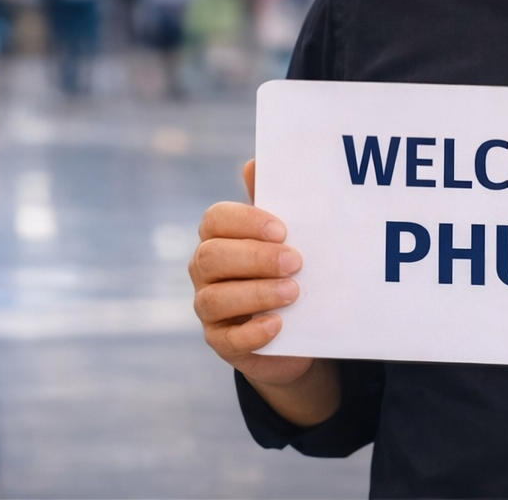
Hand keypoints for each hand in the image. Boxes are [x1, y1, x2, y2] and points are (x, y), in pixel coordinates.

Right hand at [190, 160, 316, 388]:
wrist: (302, 328)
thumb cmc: (288, 268)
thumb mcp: (285, 237)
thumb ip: (273, 202)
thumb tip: (255, 163)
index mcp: (219, 237)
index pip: (215, 220)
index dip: (246, 222)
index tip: (283, 230)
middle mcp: (205, 271)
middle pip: (211, 257)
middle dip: (254, 258)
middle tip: (296, 261)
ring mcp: (209, 309)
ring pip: (214, 299)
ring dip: (256, 293)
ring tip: (294, 292)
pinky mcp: (222, 343)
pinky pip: (228, 340)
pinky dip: (253, 331)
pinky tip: (278, 324)